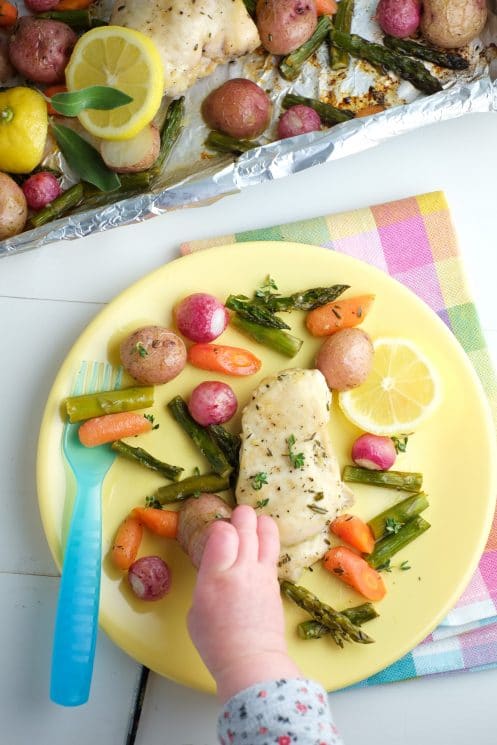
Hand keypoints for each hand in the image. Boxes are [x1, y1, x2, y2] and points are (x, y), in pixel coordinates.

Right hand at [187, 505, 299, 701]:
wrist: (251, 661)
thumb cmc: (217, 642)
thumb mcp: (197, 608)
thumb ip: (207, 580)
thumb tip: (216, 568)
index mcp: (217, 576)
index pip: (223, 533)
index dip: (219, 526)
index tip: (216, 531)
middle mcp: (242, 569)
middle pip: (246, 527)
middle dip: (241, 516)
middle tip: (237, 514)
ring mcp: (262, 574)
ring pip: (267, 534)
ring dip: (260, 523)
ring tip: (255, 521)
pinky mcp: (276, 582)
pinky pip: (272, 552)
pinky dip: (267, 542)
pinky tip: (263, 543)